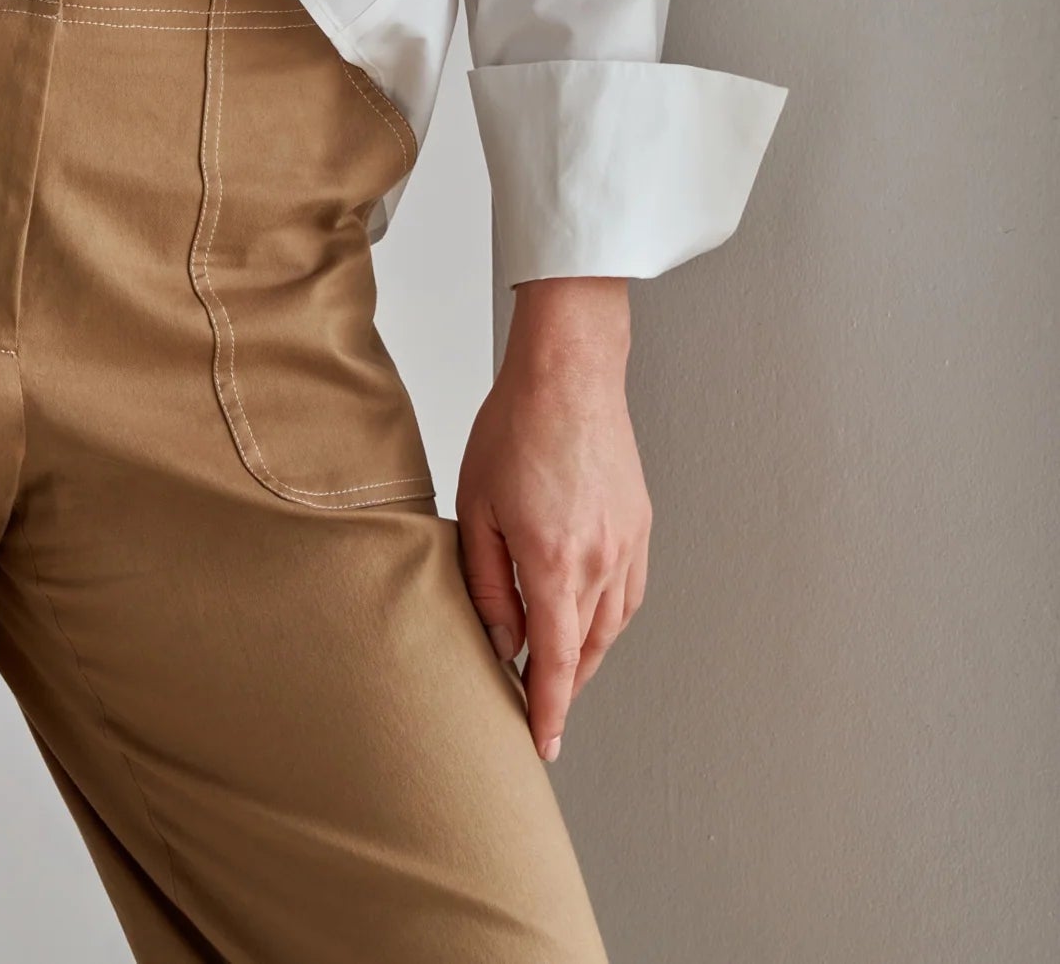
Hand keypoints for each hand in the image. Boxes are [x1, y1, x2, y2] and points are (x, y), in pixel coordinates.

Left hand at [454, 276, 648, 763]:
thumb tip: (502, 641)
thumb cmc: (514, 428)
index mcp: (555, 562)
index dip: (547, 710)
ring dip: (586, 657)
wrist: (570, 373)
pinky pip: (628, 594)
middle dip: (563, 689)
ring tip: (558, 673)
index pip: (554, 661)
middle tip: (539, 714)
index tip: (543, 744)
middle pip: (586, 652)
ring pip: (611, 627)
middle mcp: (601, 562)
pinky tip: (588, 620)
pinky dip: (609, 620)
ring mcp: (628, 545)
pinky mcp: (640, 526)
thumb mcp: (477, 507)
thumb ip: (486, 583)